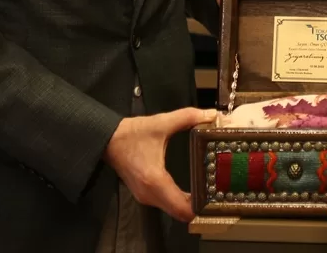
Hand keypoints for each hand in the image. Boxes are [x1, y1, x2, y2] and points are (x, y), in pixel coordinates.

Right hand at [104, 107, 216, 222]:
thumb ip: (188, 117)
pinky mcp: (144, 195)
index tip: (217, 199)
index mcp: (155, 180)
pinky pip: (166, 204)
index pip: (182, 209)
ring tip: (209, 192)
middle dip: (199, 208)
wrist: (107, 140)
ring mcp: (146, 197)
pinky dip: (179, 202)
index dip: (200, 208)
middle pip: (180, 213)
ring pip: (173, 210)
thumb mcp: (161, 123)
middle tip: (219, 195)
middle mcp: (150, 195)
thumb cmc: (132, 133)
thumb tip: (211, 114)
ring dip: (189, 205)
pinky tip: (192, 190)